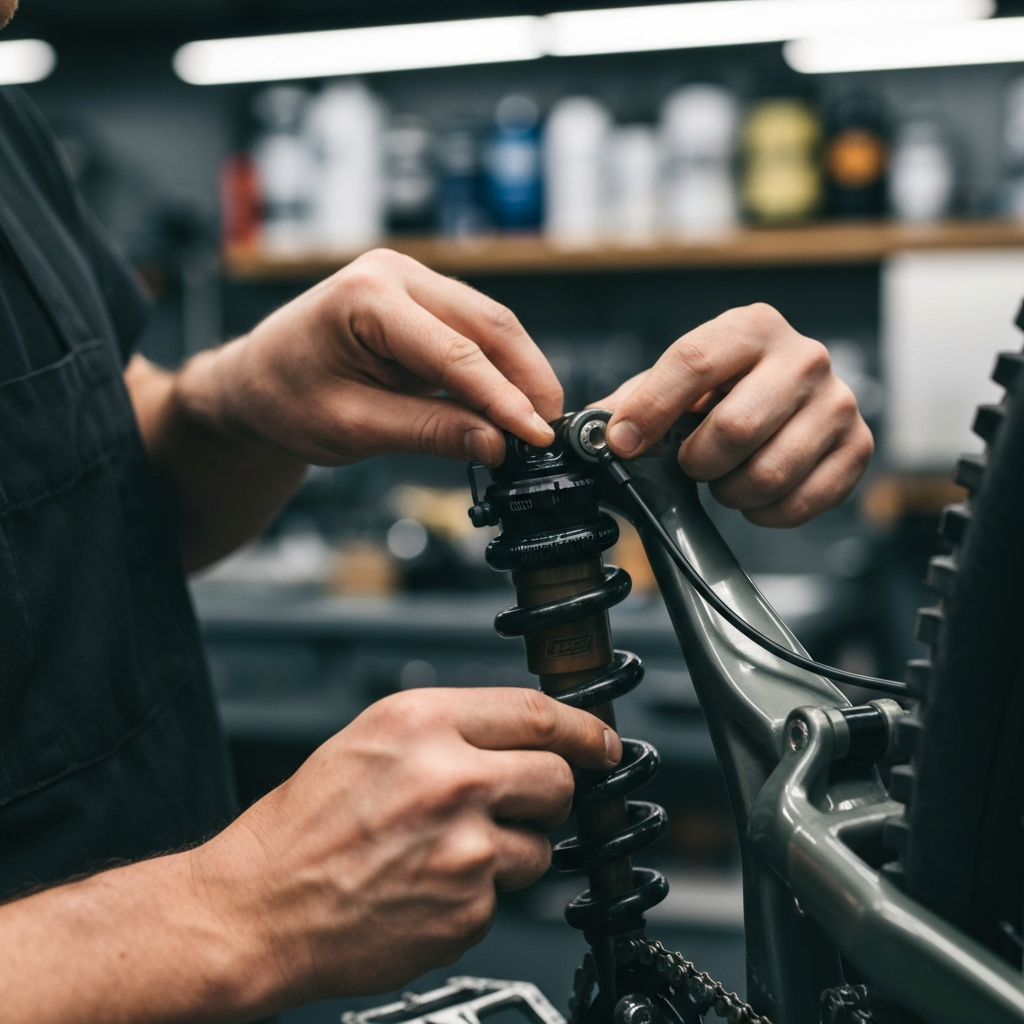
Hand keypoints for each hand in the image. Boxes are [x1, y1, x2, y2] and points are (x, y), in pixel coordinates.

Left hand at [182, 248, 562, 467]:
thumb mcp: (353, 426)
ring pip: (490, 324)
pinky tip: (510, 404)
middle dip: (526, 380)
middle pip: (488, 324)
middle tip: (548, 433)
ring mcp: (410, 280)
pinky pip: (474, 330)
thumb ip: (428, 432)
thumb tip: (496, 443)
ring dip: (518, 373)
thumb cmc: (286, 399)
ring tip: (535, 425)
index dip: (503, 399)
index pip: (455, 351)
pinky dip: (497, 368)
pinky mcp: (421, 299)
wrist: (256, 381)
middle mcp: (394, 274)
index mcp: (367, 297)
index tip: (536, 437)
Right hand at [194, 687, 620, 1011]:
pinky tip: (429, 888)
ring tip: (447, 854)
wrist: (257, 910)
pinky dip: (480, 895)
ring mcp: (465, 850)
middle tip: (518, 802)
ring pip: (541, 846)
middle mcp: (451, 779)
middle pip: (558, 778)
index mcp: (422, 724)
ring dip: (511, 850)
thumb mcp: (371, 741)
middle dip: (551, 791)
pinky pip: (504, 896)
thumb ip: (451, 730)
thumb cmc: (303, 827)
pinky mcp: (468, 912)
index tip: (602, 741)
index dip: (583, 728)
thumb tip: (522, 735)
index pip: (538, 713)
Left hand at [599, 304, 872, 526]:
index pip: (693, 363)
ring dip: (731, 490)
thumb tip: (583, 433)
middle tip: (691, 463)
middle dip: (696, 460)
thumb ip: (629, 404)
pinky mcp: (857, 447)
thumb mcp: (672, 386)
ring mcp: (838, 402)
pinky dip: (767, 512)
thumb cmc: (720, 393)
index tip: (623, 442)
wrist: (784, 403)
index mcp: (751, 328)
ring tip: (725, 478)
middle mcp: (803, 357)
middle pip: (735, 427)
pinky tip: (757, 496)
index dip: (650, 410)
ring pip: (768, 472)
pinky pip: (803, 501)